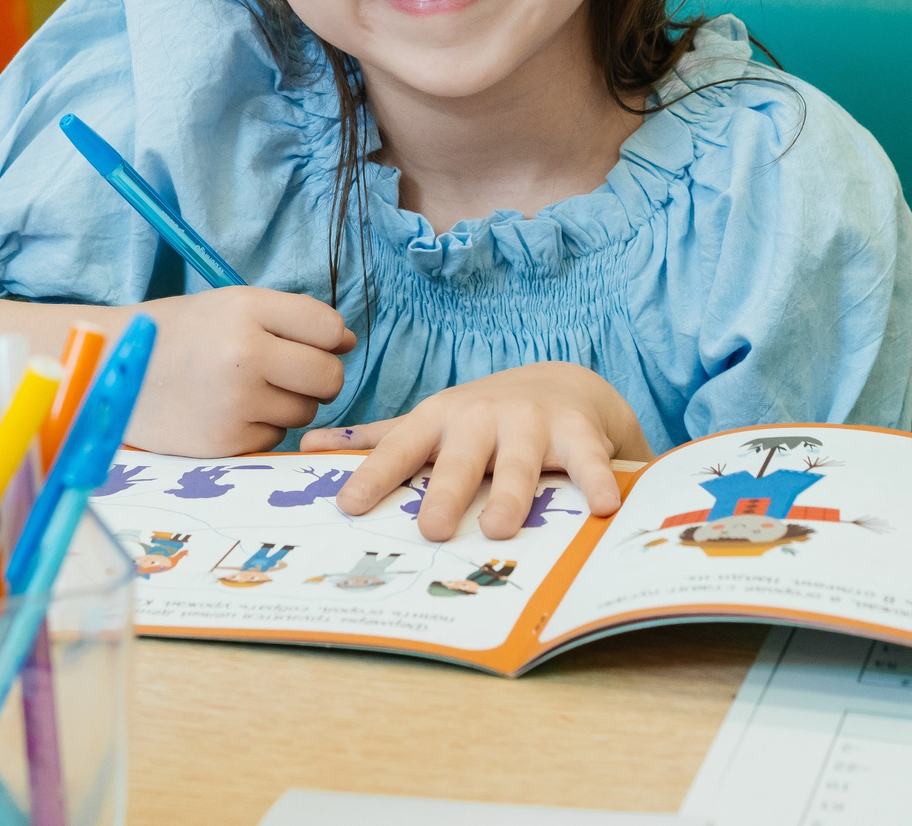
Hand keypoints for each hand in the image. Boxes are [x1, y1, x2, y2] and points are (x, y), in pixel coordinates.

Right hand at [124, 288, 354, 455]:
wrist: (114, 370)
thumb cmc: (182, 334)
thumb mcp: (232, 306)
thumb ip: (293, 318)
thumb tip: (348, 342)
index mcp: (246, 309)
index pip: (328, 328)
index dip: (328, 338)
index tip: (310, 343)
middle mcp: (244, 354)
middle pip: (329, 377)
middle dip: (318, 377)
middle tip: (287, 372)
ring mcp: (235, 402)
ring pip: (306, 412)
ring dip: (290, 404)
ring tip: (248, 389)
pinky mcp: (226, 442)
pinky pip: (275, 438)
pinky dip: (262, 427)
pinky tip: (229, 411)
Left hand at [325, 363, 645, 540]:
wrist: (561, 383)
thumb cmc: (481, 419)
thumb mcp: (430, 424)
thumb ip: (377, 441)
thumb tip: (306, 449)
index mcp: (439, 420)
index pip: (400, 448)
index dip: (375, 476)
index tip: (350, 507)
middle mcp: (481, 418)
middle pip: (461, 458)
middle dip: (447, 491)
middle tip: (434, 529)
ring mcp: (530, 422)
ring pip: (520, 463)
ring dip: (512, 494)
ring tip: (502, 527)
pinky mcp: (577, 432)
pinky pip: (587, 459)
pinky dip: (596, 479)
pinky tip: (604, 505)